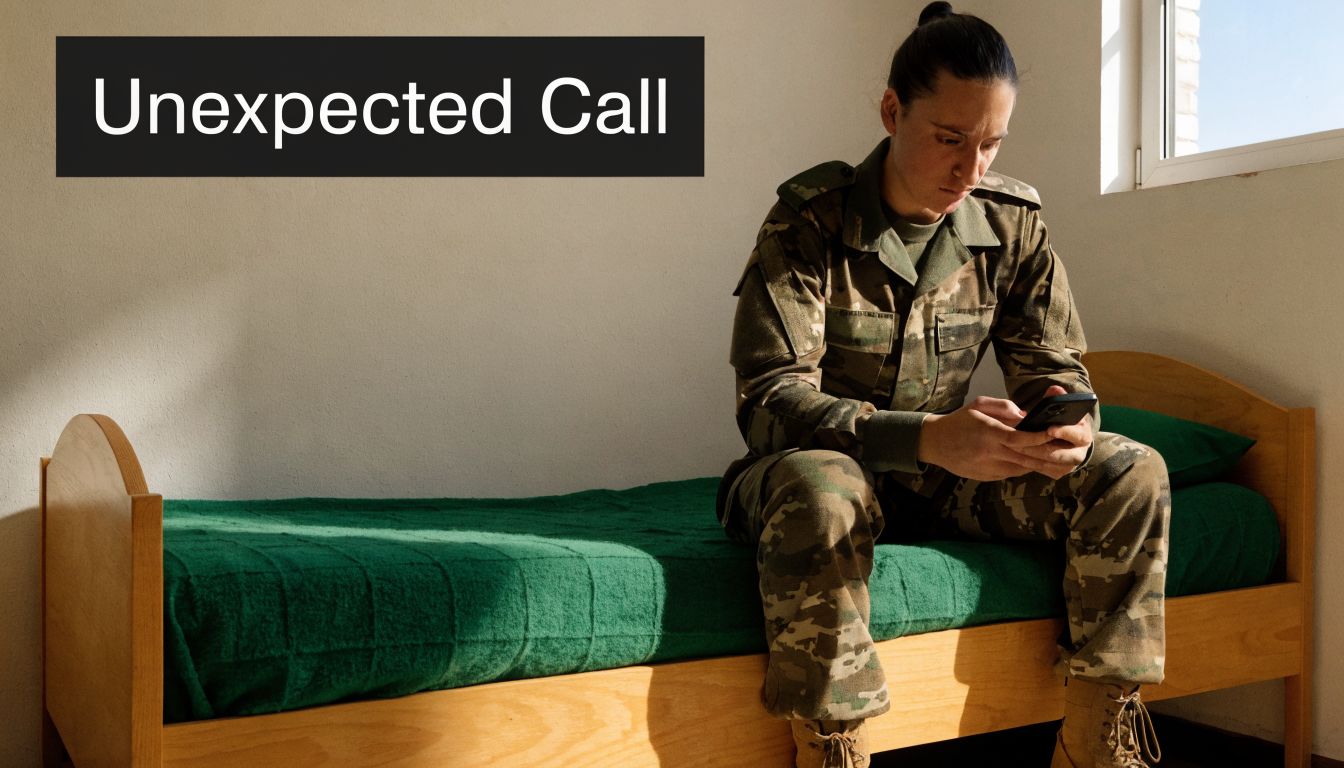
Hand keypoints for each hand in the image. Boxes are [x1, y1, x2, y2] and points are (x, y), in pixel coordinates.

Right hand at [917, 386, 1090, 480]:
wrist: (935, 443)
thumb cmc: (958, 421)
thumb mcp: (979, 405)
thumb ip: (1004, 407)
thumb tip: (1026, 416)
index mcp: (989, 433)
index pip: (1021, 438)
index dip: (1040, 437)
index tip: (1055, 431)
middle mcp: (991, 452)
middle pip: (1027, 456)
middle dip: (1048, 453)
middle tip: (1066, 448)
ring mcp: (990, 467)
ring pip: (1023, 467)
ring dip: (1041, 463)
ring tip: (1058, 456)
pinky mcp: (988, 476)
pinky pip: (1013, 472)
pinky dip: (1027, 467)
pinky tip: (1036, 461)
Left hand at [1006, 385, 1092, 479]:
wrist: (1066, 438)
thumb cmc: (1062, 420)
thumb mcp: (1063, 408)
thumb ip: (1057, 398)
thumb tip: (1055, 390)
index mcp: (1083, 435)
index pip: (1078, 436)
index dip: (1065, 432)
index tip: (1050, 429)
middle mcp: (1079, 453)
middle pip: (1060, 455)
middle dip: (1039, 449)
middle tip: (1019, 443)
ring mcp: (1068, 466)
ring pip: (1048, 464)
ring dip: (1029, 457)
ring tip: (1012, 448)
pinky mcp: (1057, 472)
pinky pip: (1042, 470)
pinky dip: (1028, 464)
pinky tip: (1014, 456)